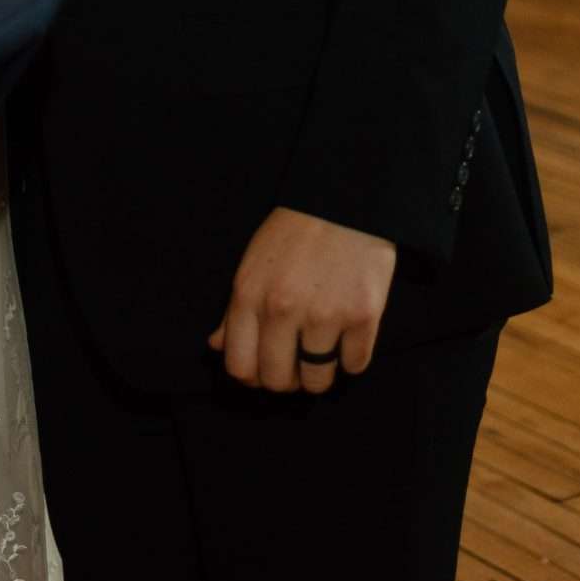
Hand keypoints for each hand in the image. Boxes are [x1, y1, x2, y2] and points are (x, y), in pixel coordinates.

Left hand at [208, 206, 396, 394]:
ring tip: (324, 349)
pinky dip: (352, 357)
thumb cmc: (294, 232)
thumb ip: (234, 311)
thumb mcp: (253, 263)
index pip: (240, 367)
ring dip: (321, 373)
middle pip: (279, 381)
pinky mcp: (362, 316)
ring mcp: (324, 315)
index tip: (267, 367)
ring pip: (318, 382)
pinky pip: (355, 366)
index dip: (253, 375)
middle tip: (298, 361)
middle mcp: (282, 309)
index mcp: (249, 295)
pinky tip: (348, 335)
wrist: (344, 198)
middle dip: (288, 379)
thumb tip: (216, 347)